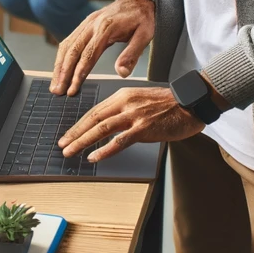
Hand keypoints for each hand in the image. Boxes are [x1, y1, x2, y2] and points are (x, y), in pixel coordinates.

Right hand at [52, 0, 154, 95]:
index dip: (78, 74)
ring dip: (59, 65)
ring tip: (55, 84)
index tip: (72, 90)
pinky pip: (70, 39)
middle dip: (63, 73)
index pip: (88, 55)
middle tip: (57, 91)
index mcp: (106, 28)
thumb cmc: (142, 18)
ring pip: (67, 45)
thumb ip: (132, 54)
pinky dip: (62, 55)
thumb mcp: (145, 36)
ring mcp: (87, 23)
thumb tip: (121, 73)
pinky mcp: (85, 23)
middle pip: (72, 51)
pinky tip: (60, 67)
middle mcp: (92, 24)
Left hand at [59, 85, 202, 162]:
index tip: (68, 135)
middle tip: (62, 145)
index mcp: (122, 95)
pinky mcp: (144, 128)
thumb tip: (108, 124)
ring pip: (101, 129)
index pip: (95, 111)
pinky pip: (120, 141)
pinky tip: (94, 157)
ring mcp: (134, 116)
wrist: (190, 102)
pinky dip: (105, 150)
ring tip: (71, 151)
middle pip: (93, 119)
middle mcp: (125, 103)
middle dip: (75, 133)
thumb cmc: (168, 104)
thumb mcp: (140, 100)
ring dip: (83, 142)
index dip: (79, 124)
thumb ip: (124, 109)